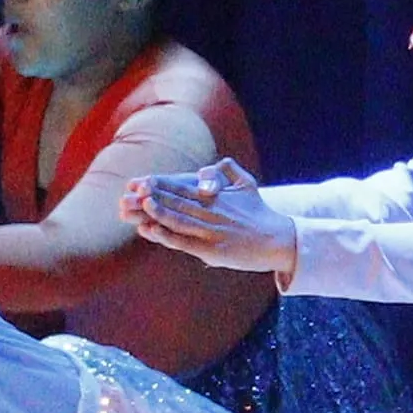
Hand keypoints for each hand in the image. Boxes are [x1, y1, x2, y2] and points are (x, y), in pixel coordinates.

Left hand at [127, 162, 295, 274]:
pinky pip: (185, 242)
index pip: (184, 187)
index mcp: (216, 196)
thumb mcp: (248, 184)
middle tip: (133, 189)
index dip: (163, 183)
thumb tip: (215, 162)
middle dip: (154, 195)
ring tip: (140, 205)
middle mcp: (211, 211)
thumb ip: (230, 170)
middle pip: (178, 201)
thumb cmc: (261, 213)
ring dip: (158, 212)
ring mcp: (211, 231)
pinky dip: (167, 235)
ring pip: (179, 220)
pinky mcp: (212, 250)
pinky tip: (152, 231)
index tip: (144, 179)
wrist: (278, 240)